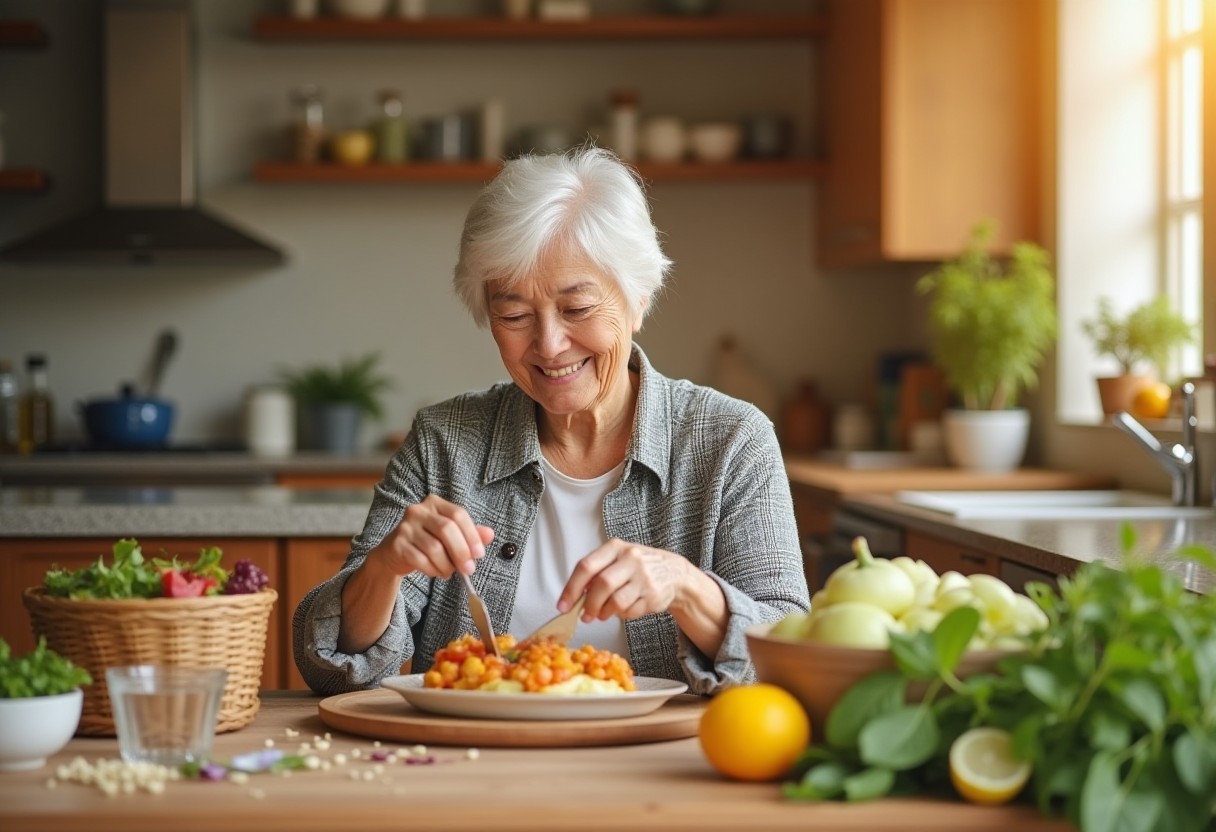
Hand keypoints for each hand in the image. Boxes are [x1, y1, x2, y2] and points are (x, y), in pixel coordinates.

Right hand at [369, 494, 494, 579]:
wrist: (394, 554)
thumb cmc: (427, 542)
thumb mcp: (450, 536)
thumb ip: (470, 534)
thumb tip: (490, 534)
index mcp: (434, 503)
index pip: (458, 514)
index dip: (472, 535)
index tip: (480, 554)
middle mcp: (418, 511)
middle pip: (447, 529)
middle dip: (461, 552)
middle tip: (469, 569)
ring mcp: (405, 527)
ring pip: (434, 548)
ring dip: (446, 565)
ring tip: (449, 571)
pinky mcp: (397, 545)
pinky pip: (421, 560)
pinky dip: (433, 570)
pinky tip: (436, 572)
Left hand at [559, 539, 689, 621]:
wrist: (674, 573)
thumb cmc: (638, 567)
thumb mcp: (617, 559)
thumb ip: (596, 572)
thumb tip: (573, 596)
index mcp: (616, 547)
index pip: (586, 566)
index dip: (571, 588)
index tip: (563, 605)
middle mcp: (631, 559)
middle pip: (601, 584)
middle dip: (588, 604)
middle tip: (585, 615)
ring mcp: (644, 577)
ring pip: (616, 601)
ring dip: (604, 612)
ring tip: (603, 613)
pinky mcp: (653, 595)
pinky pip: (629, 611)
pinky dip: (622, 615)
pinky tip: (623, 609)